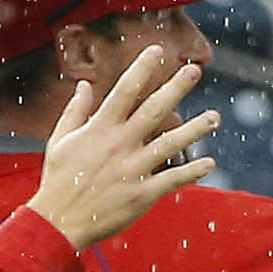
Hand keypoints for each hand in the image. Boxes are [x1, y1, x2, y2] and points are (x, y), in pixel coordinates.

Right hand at [29, 46, 217, 248]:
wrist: (58, 221)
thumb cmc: (58, 179)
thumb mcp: (60, 140)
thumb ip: (76, 111)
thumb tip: (85, 84)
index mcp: (100, 128)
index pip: (125, 91)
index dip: (143, 69)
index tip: (158, 50)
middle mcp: (120, 144)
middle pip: (154, 110)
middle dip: (175, 88)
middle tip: (195, 70)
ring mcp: (133, 169)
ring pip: (170, 143)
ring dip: (195, 129)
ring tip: (215, 117)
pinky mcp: (142, 193)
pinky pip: (173, 179)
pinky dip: (192, 172)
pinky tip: (210, 163)